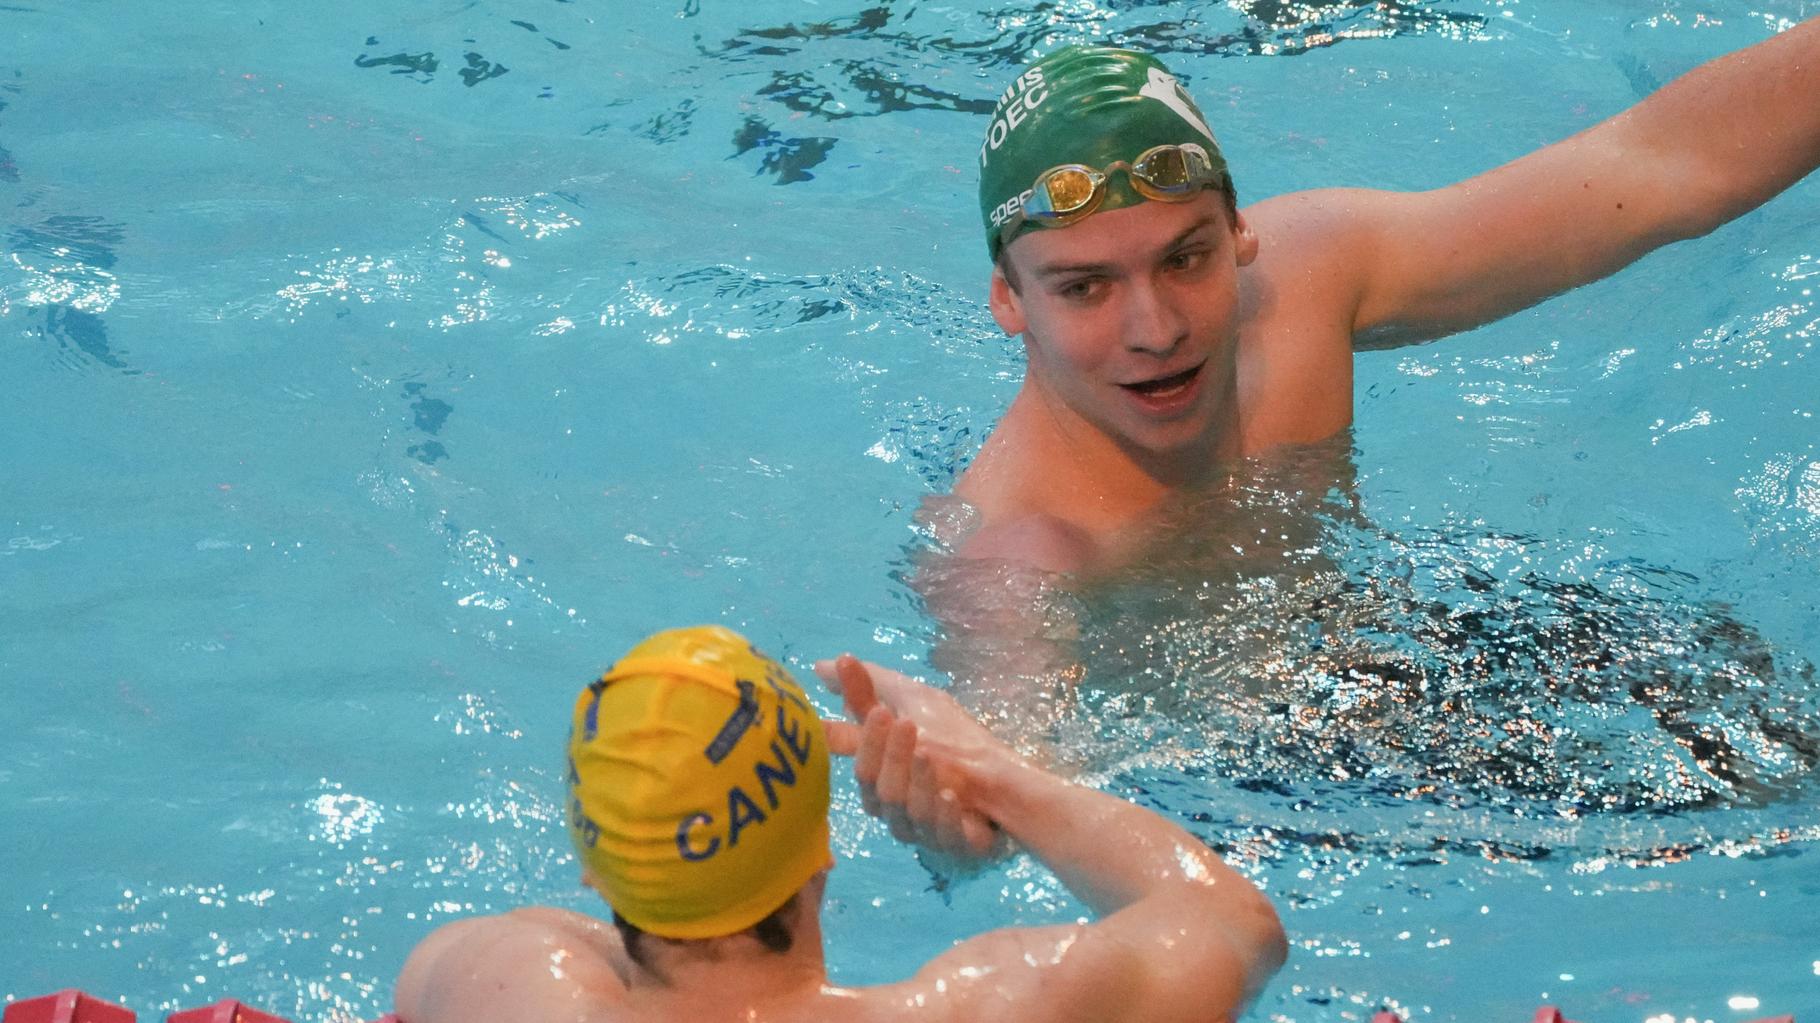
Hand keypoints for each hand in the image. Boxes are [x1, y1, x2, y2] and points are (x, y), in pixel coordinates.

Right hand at [814, 655, 1010, 863]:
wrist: (1007, 780)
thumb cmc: (952, 742)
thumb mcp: (911, 705)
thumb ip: (865, 692)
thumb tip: (821, 664)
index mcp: (881, 782)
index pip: (863, 767)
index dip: (868, 742)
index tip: (881, 711)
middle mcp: (897, 810)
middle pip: (881, 792)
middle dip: (892, 757)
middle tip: (906, 724)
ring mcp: (926, 832)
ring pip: (910, 814)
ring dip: (918, 782)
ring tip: (929, 754)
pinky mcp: (957, 845)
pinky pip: (944, 837)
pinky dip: (944, 815)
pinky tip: (951, 796)